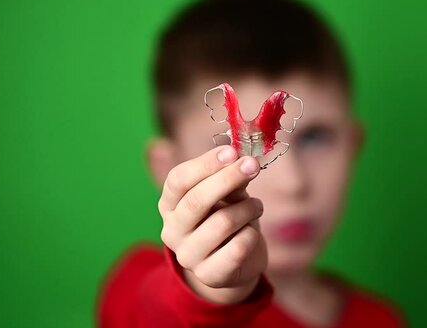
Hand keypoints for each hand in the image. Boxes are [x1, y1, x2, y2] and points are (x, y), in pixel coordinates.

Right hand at [158, 145, 267, 303]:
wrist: (232, 265)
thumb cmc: (226, 218)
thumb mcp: (226, 195)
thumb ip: (230, 180)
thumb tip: (242, 160)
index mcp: (170, 204)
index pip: (178, 180)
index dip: (205, 163)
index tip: (231, 151)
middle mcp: (172, 230)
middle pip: (196, 200)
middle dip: (228, 178)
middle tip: (252, 165)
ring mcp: (189, 256)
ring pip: (223, 222)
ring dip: (248, 208)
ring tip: (256, 206)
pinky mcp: (210, 274)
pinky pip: (239, 247)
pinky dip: (252, 233)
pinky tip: (252, 231)